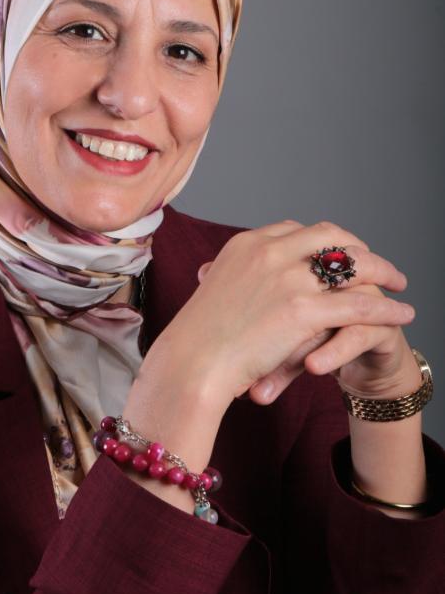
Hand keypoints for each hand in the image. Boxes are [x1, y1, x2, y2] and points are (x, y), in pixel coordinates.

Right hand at [150, 219, 413, 412]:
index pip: (297, 230)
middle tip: (374, 263)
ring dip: (383, 271)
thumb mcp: (211, 291)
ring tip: (398, 282)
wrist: (191, 363)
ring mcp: (288, 277)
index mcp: (246, 243)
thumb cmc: (196, 338)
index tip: (338, 252)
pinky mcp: (303, 309)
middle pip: (330, 236)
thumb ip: (224, 276)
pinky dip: (386, 307)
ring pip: (354, 265)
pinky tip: (402, 313)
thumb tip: (215, 273)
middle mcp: (269, 251)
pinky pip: (360, 304)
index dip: (325, 241)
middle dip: (358, 247)